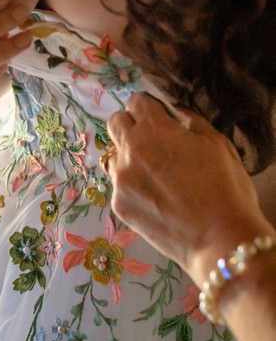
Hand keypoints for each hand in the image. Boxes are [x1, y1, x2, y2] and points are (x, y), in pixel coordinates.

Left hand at [107, 93, 275, 280]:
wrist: (219, 239)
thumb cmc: (226, 189)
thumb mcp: (217, 144)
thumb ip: (190, 120)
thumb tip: (173, 110)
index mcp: (153, 130)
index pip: (136, 101)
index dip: (149, 106)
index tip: (158, 114)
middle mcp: (129, 151)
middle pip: (115, 123)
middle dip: (131, 124)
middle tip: (153, 138)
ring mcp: (119, 179)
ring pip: (114, 155)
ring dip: (129, 156)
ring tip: (156, 172)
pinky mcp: (118, 204)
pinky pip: (119, 185)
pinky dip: (133, 185)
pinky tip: (156, 197)